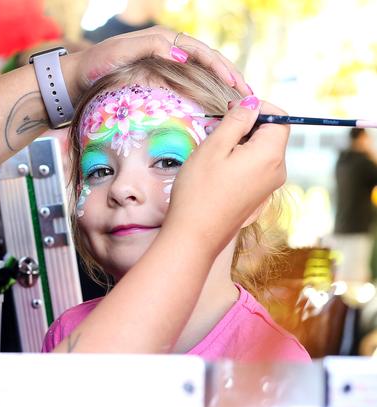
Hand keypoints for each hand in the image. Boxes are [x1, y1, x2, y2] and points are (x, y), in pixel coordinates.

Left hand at [64, 26, 251, 98]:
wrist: (78, 78)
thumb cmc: (97, 64)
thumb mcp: (121, 52)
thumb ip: (150, 48)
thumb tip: (181, 55)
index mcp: (165, 40)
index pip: (202, 52)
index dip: (222, 67)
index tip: (236, 84)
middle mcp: (169, 51)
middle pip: (208, 62)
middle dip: (230, 78)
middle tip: (248, 96)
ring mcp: (166, 66)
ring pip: (202, 75)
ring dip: (221, 87)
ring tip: (239, 103)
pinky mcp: (160, 81)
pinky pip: (189, 86)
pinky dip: (205, 95)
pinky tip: (214, 107)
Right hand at [164, 96, 288, 253]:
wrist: (194, 236)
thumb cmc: (199, 191)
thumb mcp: (214, 147)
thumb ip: (236, 120)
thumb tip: (252, 103)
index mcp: (270, 155)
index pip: (279, 117)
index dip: (257, 108)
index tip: (230, 110)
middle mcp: (277, 171)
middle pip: (271, 135)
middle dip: (246, 126)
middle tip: (214, 131)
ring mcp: (269, 187)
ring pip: (261, 152)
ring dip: (240, 144)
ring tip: (212, 153)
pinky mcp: (258, 197)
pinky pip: (255, 169)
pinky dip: (239, 161)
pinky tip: (217, 171)